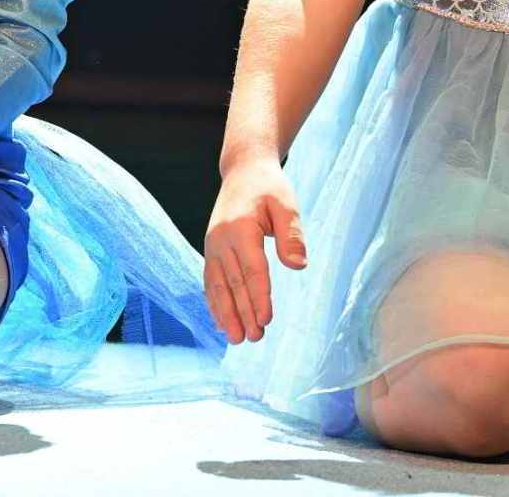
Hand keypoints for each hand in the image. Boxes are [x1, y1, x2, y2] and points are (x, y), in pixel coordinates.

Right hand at [204, 156, 305, 344]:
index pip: (251, 269)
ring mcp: (212, 244)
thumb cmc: (269, 187)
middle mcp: (221, 238)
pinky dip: (214, 302)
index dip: (258, 296)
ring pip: (217, 285)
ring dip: (226, 313)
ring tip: (236, 338)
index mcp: (240, 227)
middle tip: (254, 338)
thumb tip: (298, 265)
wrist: (244, 170)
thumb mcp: (287, 204)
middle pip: (233, 282)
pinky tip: (221, 321)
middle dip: (243, 312)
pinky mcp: (211, 248)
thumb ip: (291, 234)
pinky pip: (210, 279)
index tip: (266, 319)